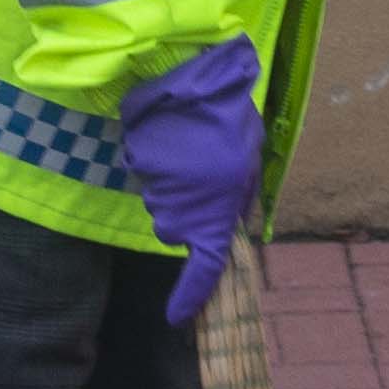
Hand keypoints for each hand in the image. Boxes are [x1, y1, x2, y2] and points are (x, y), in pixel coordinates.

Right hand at [117, 40, 266, 323]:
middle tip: (203, 172)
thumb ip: (243, 198)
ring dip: (171, 181)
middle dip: (186, 210)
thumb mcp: (251, 160)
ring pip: (159, 198)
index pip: (205, 264)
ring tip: (187, 144)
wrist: (199, 71)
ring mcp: (156, 183)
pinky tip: (170, 133)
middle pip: (174, 228)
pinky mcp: (136, 158)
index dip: (191, 294)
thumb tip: (235, 229)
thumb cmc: (231, 117)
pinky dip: (155, 157)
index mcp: (218, 209)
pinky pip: (145, 169)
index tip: (177, 317)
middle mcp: (183, 204)